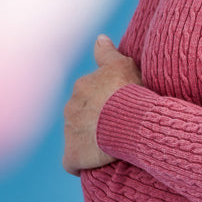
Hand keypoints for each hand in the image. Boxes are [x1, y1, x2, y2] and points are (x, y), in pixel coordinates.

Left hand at [62, 35, 141, 175]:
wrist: (132, 122)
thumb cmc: (132, 92)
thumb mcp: (124, 66)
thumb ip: (107, 53)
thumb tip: (99, 38)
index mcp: (82, 86)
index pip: (88, 94)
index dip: (104, 102)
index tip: (118, 108)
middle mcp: (70, 107)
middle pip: (81, 115)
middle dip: (95, 120)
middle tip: (118, 126)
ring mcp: (69, 132)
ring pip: (77, 136)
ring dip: (90, 140)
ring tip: (111, 146)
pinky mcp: (72, 155)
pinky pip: (72, 162)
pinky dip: (80, 163)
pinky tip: (94, 164)